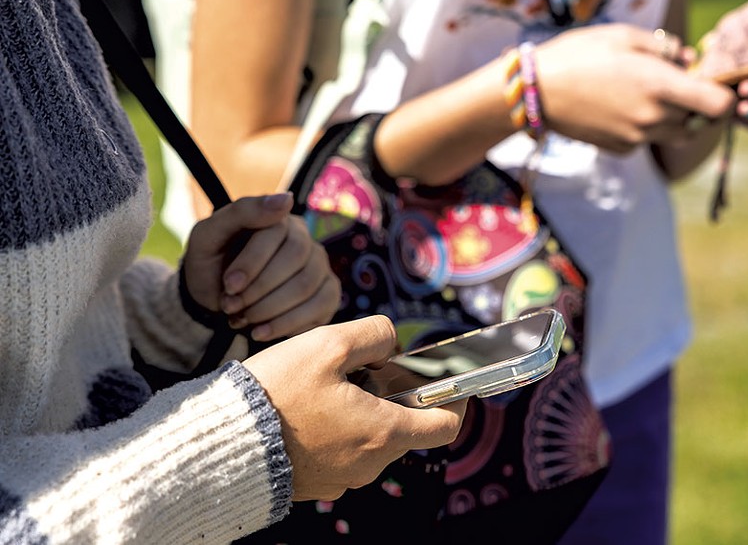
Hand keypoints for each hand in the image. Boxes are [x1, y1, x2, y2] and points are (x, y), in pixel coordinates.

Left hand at [183, 193, 339, 340]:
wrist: (211, 300)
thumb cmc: (210, 263)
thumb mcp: (209, 235)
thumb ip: (242, 211)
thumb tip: (287, 200)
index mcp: (279, 220)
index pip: (277, 235)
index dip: (253, 263)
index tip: (229, 286)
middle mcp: (306, 241)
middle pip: (297, 261)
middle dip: (260, 289)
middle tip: (231, 306)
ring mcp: (320, 269)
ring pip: (307, 287)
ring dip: (269, 309)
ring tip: (241, 319)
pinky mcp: (327, 295)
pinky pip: (321, 308)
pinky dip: (287, 324)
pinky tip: (261, 331)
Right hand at [242, 316, 466, 500]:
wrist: (222, 441)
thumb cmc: (277, 392)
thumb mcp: (328, 343)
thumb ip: (374, 334)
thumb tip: (390, 344)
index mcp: (383, 432)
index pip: (444, 426)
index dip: (454, 401)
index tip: (449, 383)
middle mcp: (369, 464)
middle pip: (405, 428)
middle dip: (396, 395)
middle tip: (368, 367)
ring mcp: (342, 478)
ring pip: (372, 438)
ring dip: (365, 410)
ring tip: (330, 384)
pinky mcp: (316, 483)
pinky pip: (343, 452)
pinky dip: (340, 429)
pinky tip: (311, 406)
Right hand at [533, 22, 735, 152]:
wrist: (535, 92)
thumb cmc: (579, 55)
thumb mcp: (623, 36)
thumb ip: (664, 49)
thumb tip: (688, 59)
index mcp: (661, 86)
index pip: (719, 106)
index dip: (725, 97)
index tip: (714, 84)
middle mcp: (654, 118)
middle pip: (699, 122)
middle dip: (696, 106)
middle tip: (676, 84)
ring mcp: (637, 138)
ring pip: (675, 134)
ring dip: (672, 118)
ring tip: (647, 94)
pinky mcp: (621, 149)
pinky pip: (647, 140)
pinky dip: (645, 127)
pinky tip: (620, 107)